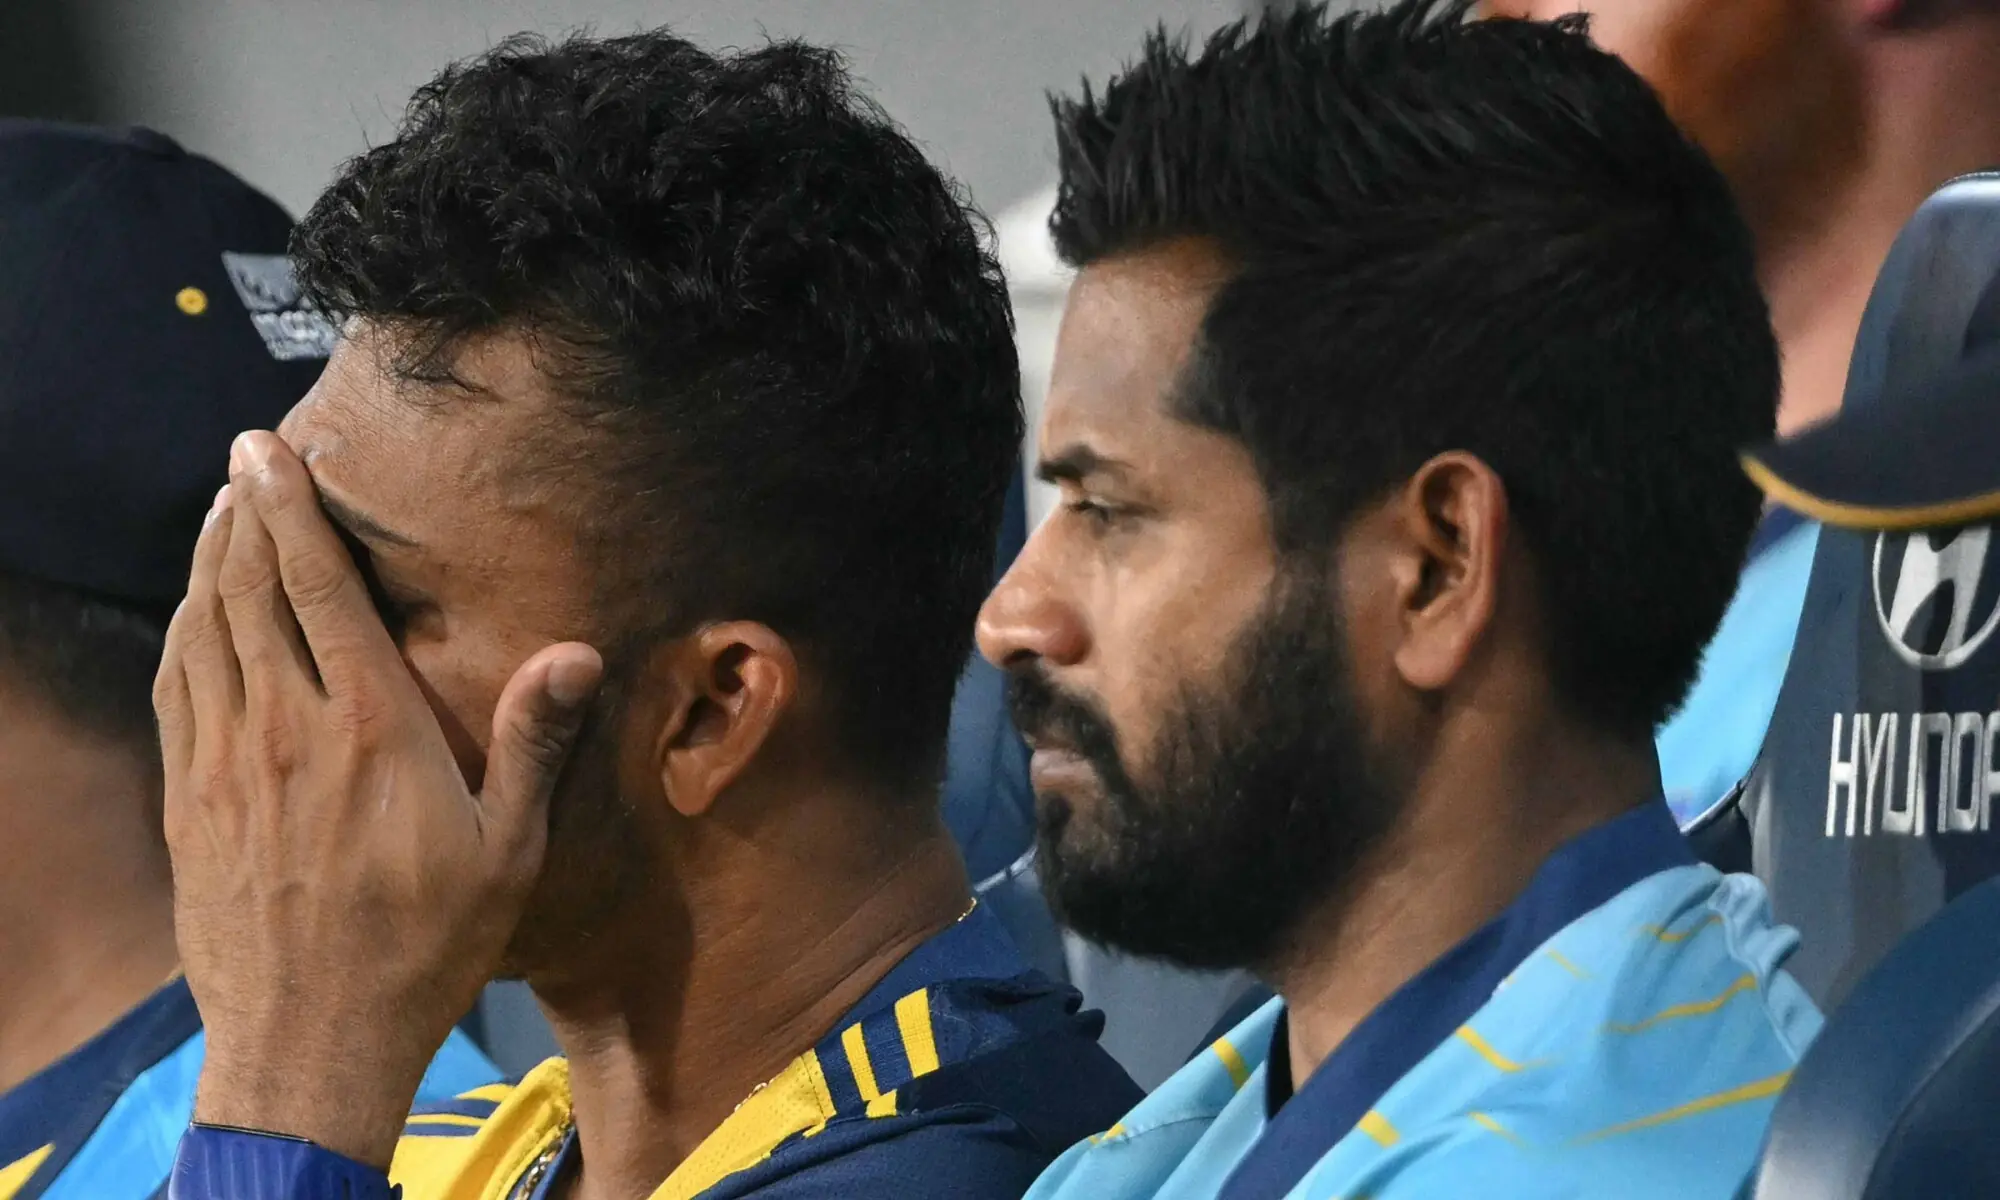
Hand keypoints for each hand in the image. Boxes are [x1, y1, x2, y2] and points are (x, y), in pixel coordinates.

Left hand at [155, 430, 602, 1167]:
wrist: (311, 1040)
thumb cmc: (427, 945)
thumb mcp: (507, 849)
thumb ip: (534, 741)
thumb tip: (579, 652)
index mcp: (371, 728)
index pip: (319, 589)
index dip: (293, 511)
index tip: (272, 451)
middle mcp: (287, 729)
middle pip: (249, 591)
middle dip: (245, 514)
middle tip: (247, 460)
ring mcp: (227, 764)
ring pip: (202, 631)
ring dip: (207, 563)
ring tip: (221, 514)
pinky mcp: (192, 802)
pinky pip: (175, 690)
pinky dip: (181, 632)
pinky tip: (191, 613)